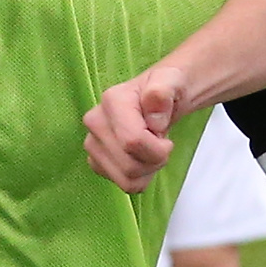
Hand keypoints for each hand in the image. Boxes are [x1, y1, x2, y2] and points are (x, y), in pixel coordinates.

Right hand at [84, 65, 188, 191]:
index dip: (157, 148)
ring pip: (126, 179)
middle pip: (129, 165)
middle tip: (162, 142)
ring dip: (148, 170)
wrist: (159, 98)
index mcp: (112, 101)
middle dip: (155, 160)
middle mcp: (95, 122)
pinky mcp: (97, 161)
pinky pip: (123, 184)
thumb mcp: (172, 81)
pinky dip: (140, 178)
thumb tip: (154, 117)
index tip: (164, 135)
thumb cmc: (164, 88)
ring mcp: (93, 143)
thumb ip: (162, 93)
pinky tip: (143, 158)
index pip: (132, 142)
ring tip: (152, 150)